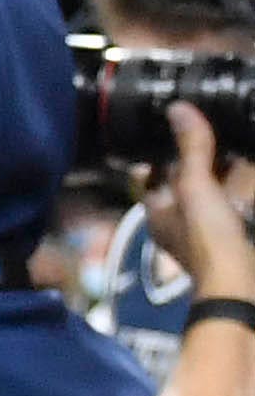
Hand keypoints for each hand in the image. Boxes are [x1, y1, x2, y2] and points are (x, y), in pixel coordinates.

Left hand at [145, 102, 254, 300]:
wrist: (242, 285)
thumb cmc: (208, 239)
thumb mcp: (196, 186)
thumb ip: (190, 150)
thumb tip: (178, 110)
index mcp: (157, 210)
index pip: (150, 173)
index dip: (158, 150)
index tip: (173, 124)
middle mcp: (177, 220)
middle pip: (183, 181)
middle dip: (197, 158)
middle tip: (208, 127)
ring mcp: (206, 230)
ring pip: (211, 192)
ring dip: (221, 171)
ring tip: (233, 143)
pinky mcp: (232, 236)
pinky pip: (233, 205)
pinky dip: (239, 188)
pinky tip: (248, 171)